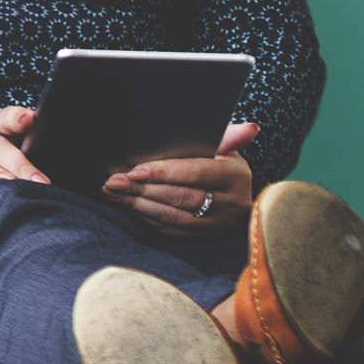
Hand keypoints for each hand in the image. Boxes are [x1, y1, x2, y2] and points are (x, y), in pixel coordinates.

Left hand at [105, 121, 260, 231]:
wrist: (231, 184)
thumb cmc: (219, 156)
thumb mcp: (223, 143)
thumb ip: (228, 136)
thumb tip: (251, 128)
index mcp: (235, 176)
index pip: (195, 173)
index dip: (163, 173)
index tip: (134, 171)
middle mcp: (232, 203)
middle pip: (182, 197)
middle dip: (143, 189)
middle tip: (113, 182)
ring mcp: (220, 222)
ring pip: (175, 216)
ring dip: (139, 204)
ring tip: (113, 192)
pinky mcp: (206, 235)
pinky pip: (173, 228)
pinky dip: (147, 216)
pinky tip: (127, 204)